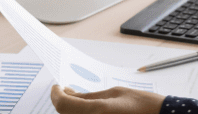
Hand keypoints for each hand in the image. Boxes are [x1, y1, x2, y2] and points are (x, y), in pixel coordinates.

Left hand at [50, 85, 164, 113]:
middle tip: (63, 90)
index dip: (56, 94)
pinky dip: (77, 113)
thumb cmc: (140, 104)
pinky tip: (82, 106)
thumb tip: (68, 93)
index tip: (56, 86)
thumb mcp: (114, 93)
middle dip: (60, 101)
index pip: (63, 104)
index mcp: (96, 111)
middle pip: (64, 113)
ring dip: (68, 108)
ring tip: (73, 97)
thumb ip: (88, 96)